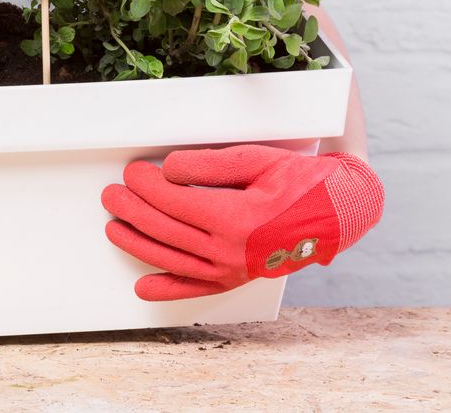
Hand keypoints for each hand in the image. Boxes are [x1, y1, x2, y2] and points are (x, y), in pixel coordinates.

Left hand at [101, 145, 382, 300]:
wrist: (340, 212)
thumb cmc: (301, 181)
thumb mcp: (259, 161)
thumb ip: (211, 166)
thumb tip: (168, 170)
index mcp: (237, 219)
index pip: (175, 202)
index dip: (146, 186)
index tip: (131, 172)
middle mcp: (231, 251)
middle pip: (167, 231)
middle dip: (133, 211)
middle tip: (111, 194)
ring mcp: (233, 270)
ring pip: (173, 260)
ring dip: (137, 244)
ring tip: (113, 227)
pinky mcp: (237, 278)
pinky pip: (196, 289)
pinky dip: (167, 289)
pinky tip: (142, 287)